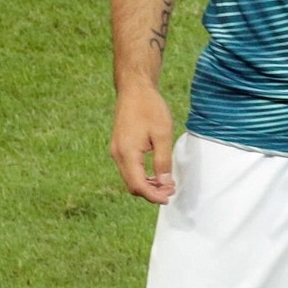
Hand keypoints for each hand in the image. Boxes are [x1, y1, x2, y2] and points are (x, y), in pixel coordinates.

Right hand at [109, 84, 175, 203]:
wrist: (134, 89)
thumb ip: (162, 160)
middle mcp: (118, 155)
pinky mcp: (120, 147)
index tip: (168, 198)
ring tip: (166, 183)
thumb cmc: (149, 108)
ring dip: (147, 184)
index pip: (138, 185)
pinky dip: (142, 175)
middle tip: (171, 190)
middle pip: (132, 185)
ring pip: (130, 178)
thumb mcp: (162, 134)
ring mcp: (117, 151)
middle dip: (151, 192)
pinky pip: (129, 168)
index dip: (153, 195)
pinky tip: (156, 173)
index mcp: (127, 153)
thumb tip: (164, 182)